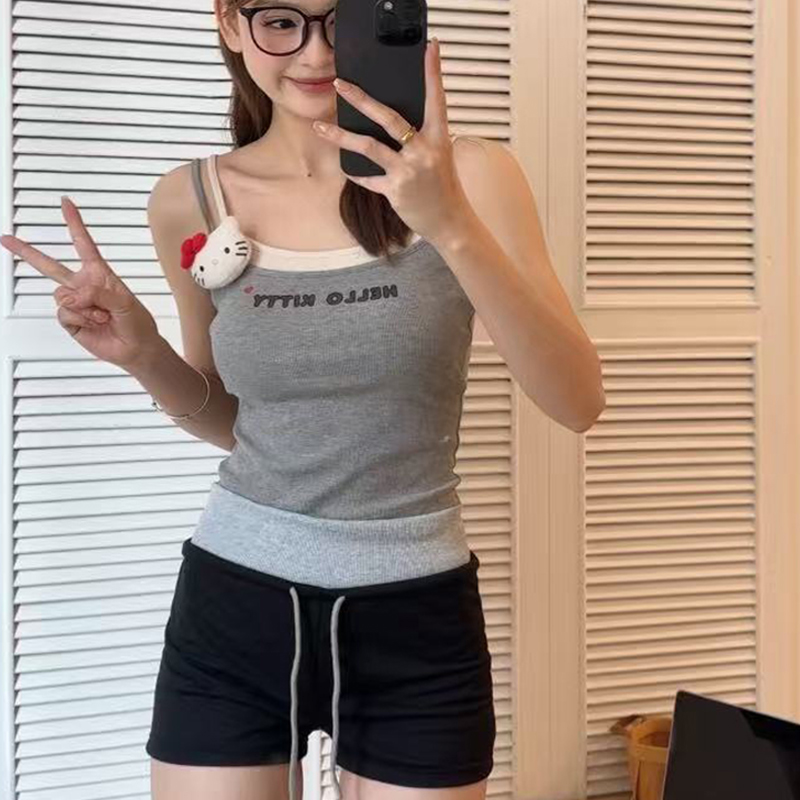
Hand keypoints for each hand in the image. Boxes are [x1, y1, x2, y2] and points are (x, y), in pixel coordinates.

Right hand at [1, 197, 162, 369]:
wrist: (135, 348)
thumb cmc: (137, 322)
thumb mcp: (125, 302)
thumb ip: (99, 294)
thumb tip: (76, 296)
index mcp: (100, 274)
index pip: (84, 244)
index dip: (74, 223)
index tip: (65, 203)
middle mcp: (83, 285)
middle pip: (50, 266)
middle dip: (27, 252)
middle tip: (6, 239)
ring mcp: (75, 303)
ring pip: (61, 295)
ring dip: (85, 307)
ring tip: (102, 315)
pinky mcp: (70, 320)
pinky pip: (64, 313)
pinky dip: (81, 319)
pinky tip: (94, 323)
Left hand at [313, 37, 471, 245]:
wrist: (449, 221)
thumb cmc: (443, 186)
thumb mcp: (440, 155)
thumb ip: (421, 136)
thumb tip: (393, 120)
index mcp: (439, 138)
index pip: (436, 99)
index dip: (433, 73)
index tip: (431, 47)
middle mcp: (423, 151)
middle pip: (388, 118)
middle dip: (361, 99)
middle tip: (340, 84)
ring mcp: (408, 171)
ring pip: (368, 147)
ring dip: (340, 136)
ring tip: (320, 126)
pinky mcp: (395, 190)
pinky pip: (369, 179)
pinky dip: (357, 174)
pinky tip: (346, 168)